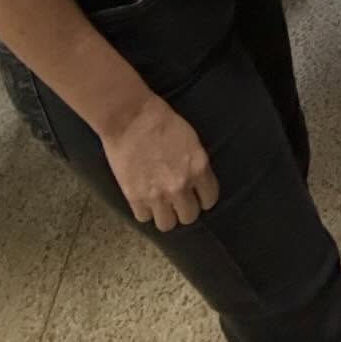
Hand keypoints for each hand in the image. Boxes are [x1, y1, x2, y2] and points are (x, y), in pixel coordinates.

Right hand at [101, 94, 217, 232]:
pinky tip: (144, 198)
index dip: (203, 198)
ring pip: (167, 224)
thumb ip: (196, 165)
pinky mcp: (135, 198)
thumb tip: (197, 183)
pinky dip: (145, 210)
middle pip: (189, 217)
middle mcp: (180, 185)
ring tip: (161, 203)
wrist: (130, 117)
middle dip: (185, 208)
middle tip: (178, 199)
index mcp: (198, 167)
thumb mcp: (191, 139)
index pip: (210, 200)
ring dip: (165, 214)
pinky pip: (144, 218)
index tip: (197, 195)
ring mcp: (157, 195)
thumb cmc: (162, 120)